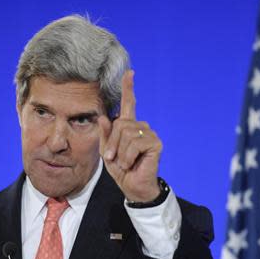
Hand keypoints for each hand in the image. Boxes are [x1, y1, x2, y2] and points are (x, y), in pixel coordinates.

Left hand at [98, 70, 162, 201]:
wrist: (133, 186)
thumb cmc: (121, 169)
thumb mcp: (107, 151)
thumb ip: (105, 135)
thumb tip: (104, 118)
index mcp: (128, 126)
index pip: (128, 104)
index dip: (128, 88)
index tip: (129, 73)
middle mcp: (140, 126)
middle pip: (120, 124)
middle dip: (112, 143)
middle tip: (113, 158)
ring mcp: (149, 134)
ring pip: (126, 134)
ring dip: (120, 152)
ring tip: (124, 162)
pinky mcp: (155, 143)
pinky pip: (135, 143)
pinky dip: (128, 156)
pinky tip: (132, 163)